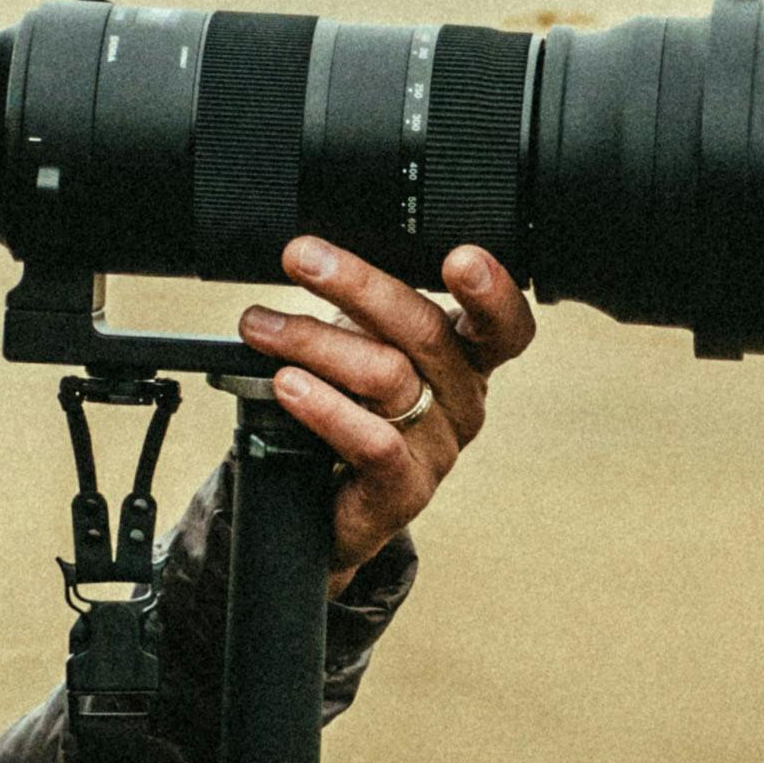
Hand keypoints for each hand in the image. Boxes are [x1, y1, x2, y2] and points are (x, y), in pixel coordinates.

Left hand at [236, 238, 539, 576]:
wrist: (332, 506)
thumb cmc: (356, 410)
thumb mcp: (367, 347)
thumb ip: (363, 309)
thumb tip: (315, 255)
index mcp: (467, 356)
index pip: (503, 323)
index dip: (493, 293)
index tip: (460, 258)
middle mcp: (464, 399)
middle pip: (426, 331)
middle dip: (358, 285)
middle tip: (302, 257)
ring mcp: (440, 448)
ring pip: (388, 377)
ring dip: (314, 342)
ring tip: (260, 327)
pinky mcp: (405, 489)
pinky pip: (372, 442)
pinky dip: (325, 407)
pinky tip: (287, 385)